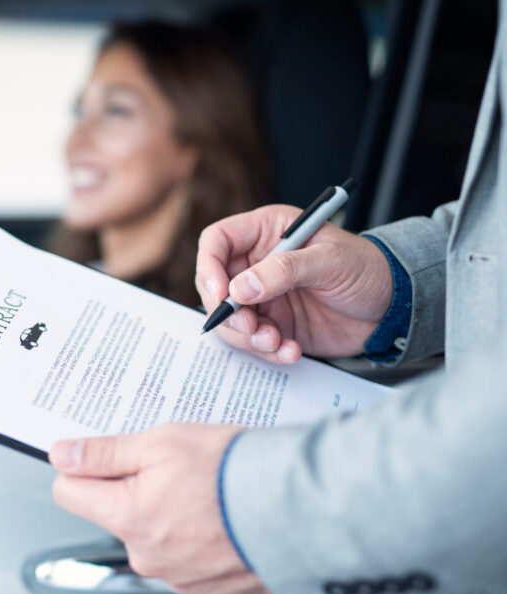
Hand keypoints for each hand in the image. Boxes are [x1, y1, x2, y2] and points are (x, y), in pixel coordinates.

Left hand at [50, 424, 273, 593]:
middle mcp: (146, 555)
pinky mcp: (211, 590)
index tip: (106, 457)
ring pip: (154, 536)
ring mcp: (178, 578)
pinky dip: (201, 538)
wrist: (302, 511)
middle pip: (116, 514)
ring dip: (171, 514)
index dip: (85, 468)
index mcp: (127, 517)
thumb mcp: (162, 442)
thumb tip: (62, 455)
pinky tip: (225, 517)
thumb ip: (105, 452)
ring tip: (209, 491)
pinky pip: (189, 559)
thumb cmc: (236, 472)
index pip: (68, 493)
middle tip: (176, 467)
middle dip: (135, 489)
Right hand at [195, 205, 393, 363]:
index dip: (209, 267)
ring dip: (248, 337)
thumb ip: (284, 270)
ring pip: (230, 319)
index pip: (216, 242)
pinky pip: (253, 342)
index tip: (222, 294)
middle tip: (250, 328)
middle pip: (215, 286)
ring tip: (276, 342)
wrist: (393, 308)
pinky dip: (267, 351)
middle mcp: (257, 264)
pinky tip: (291, 350)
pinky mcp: (273, 325)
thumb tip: (240, 288)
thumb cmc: (368, 269)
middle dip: (228, 312)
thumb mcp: (330, 261)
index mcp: (265, 232)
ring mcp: (263, 296)